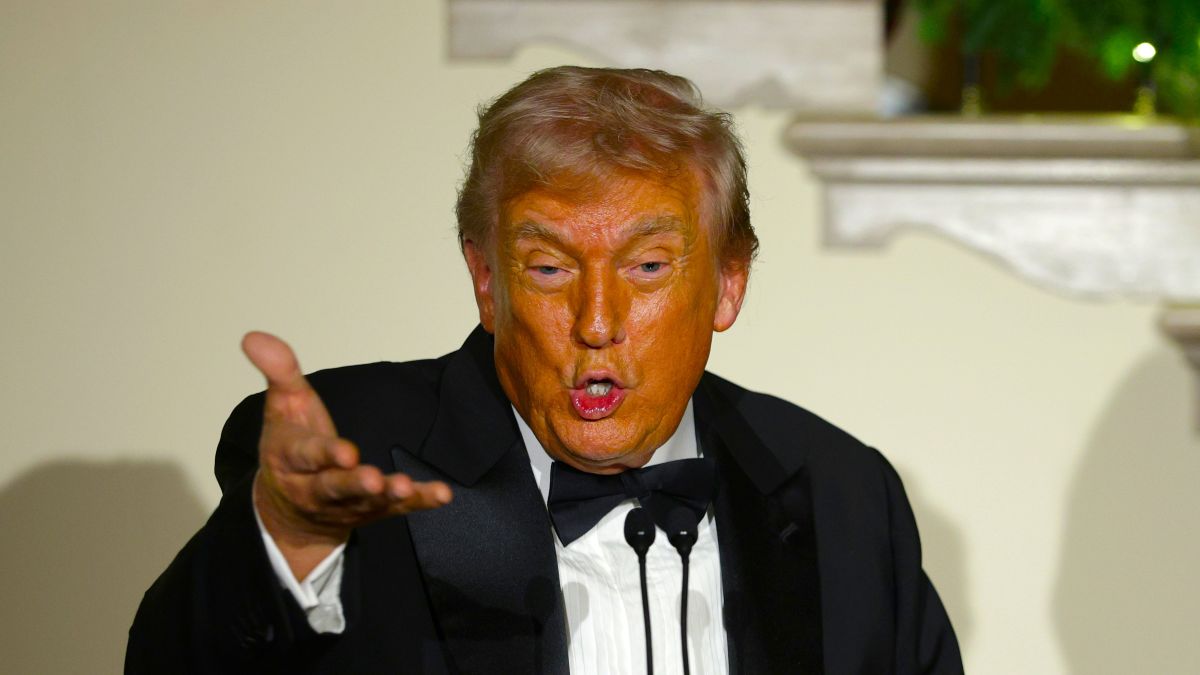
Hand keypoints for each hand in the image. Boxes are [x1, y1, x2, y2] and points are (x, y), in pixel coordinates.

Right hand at [243, 331, 451, 578]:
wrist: (290, 509)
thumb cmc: (291, 446)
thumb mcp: (282, 405)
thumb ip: (278, 371)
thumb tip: (254, 337)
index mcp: (291, 459)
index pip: (306, 455)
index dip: (325, 454)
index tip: (345, 453)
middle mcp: (316, 488)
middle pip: (334, 488)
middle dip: (354, 484)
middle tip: (374, 480)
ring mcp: (346, 504)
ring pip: (367, 502)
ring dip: (389, 495)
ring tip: (405, 487)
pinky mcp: (373, 512)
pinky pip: (398, 509)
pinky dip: (419, 501)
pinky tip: (441, 494)